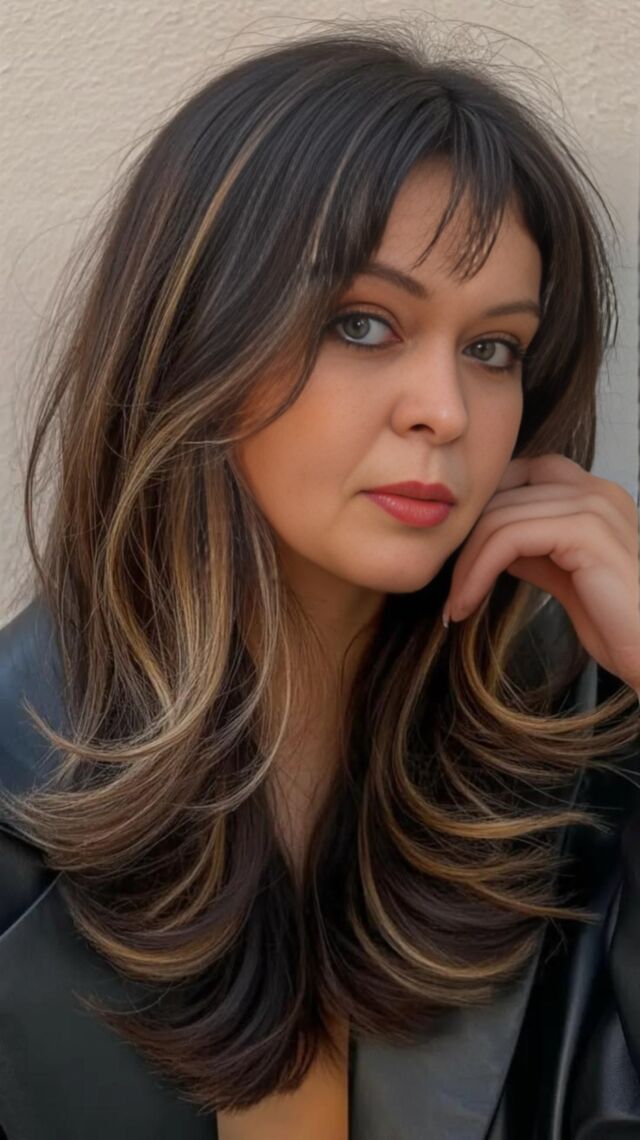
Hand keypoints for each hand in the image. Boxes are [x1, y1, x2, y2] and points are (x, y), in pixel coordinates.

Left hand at [442, 454, 639, 696]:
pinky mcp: (585, 530)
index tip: (464, 559)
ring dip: (466, 566)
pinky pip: (509, 539)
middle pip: (502, 495)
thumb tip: (489, 541)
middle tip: (452, 591)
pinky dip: (478, 572)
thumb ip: (533, 549)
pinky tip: (469, 603)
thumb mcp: (565, 576)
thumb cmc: (618, 623)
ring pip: (498, 518)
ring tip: (457, 605)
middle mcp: (596, 489)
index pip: (520, 474)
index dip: (485, 511)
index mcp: (595, 494)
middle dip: (466, 544)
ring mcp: (593, 505)